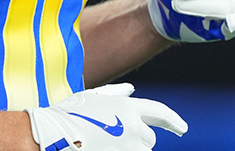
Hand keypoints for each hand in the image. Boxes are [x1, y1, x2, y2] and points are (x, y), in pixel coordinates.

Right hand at [27, 83, 185, 150]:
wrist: (53, 135)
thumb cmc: (69, 114)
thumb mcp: (93, 97)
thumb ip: (116, 93)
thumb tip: (132, 89)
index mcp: (128, 107)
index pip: (159, 112)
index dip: (173, 121)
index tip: (182, 129)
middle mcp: (133, 126)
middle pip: (149, 139)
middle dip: (137, 140)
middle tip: (112, 138)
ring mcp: (128, 147)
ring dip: (130, 150)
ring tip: (104, 144)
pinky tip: (103, 148)